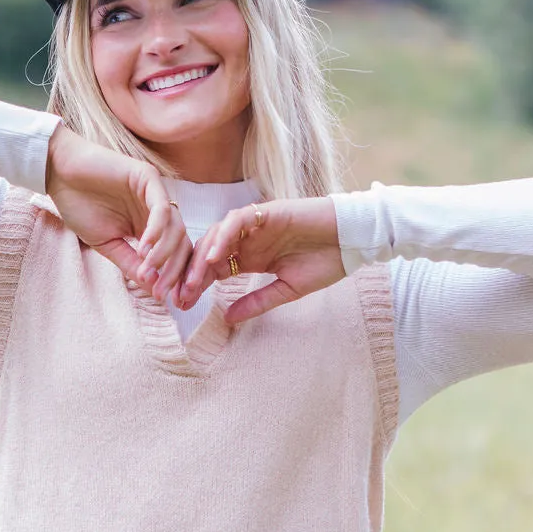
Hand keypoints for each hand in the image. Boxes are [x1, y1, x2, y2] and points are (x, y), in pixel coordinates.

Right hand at [45, 124, 191, 299]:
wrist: (59, 174)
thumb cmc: (80, 206)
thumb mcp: (107, 243)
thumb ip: (130, 263)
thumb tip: (151, 287)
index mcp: (150, 226)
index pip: (174, 254)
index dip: (172, 277)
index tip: (163, 298)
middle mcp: (157, 210)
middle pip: (181, 244)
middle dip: (174, 271)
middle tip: (160, 290)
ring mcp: (155, 193)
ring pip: (175, 228)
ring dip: (164, 254)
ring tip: (148, 270)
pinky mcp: (148, 178)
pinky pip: (162, 208)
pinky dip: (157, 230)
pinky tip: (145, 247)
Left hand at [175, 197, 345, 322]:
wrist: (353, 241)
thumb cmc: (326, 263)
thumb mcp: (286, 290)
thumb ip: (257, 302)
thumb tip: (228, 320)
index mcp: (250, 257)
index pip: (213, 270)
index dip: (197, 286)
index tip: (183, 305)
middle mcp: (248, 240)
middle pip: (208, 253)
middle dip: (191, 274)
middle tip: (179, 296)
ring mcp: (255, 224)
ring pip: (217, 235)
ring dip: (201, 257)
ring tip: (192, 281)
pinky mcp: (266, 211)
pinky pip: (237, 221)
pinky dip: (223, 237)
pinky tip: (215, 258)